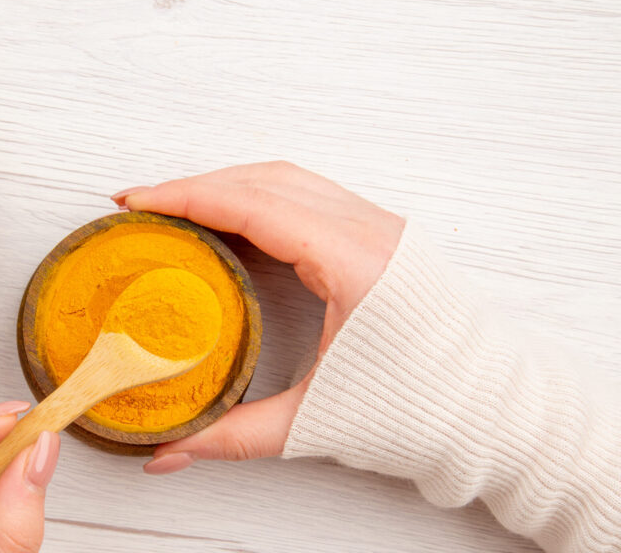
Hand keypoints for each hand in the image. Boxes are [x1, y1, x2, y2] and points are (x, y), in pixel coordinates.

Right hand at [110, 161, 403, 473]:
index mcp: (355, 262)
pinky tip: (232, 219)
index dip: (187, 196)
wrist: (496, 413)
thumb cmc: (422, 411)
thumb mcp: (316, 422)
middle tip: (141, 204)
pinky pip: (310, 196)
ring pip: (289, 180)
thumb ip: (235, 435)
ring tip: (177, 206)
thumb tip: (166, 454)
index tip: (138, 201)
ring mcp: (381, 228)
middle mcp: (370, 231)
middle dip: (196, 185)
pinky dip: (260, 197)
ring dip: (228, 185)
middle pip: (265, 179)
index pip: (253, 204)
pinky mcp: (384, 238)